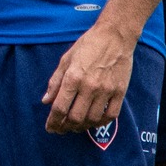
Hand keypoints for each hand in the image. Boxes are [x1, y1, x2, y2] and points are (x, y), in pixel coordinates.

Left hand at [42, 19, 133, 134]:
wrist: (115, 36)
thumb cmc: (87, 45)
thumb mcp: (66, 59)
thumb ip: (55, 81)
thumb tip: (46, 101)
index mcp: (73, 77)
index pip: (60, 107)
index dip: (53, 121)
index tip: (50, 127)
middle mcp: (89, 86)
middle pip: (75, 117)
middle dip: (65, 127)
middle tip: (61, 129)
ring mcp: (106, 90)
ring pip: (92, 119)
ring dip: (82, 127)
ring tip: (75, 126)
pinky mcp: (119, 92)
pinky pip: (110, 115)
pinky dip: (100, 122)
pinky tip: (93, 121)